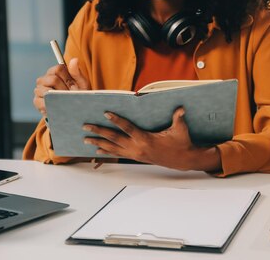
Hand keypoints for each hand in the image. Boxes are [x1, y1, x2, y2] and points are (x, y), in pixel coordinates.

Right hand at [33, 58, 89, 115]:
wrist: (74, 110)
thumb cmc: (77, 95)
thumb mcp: (81, 84)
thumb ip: (77, 72)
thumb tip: (74, 60)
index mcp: (54, 72)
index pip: (58, 68)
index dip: (68, 79)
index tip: (74, 88)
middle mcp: (44, 79)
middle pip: (53, 79)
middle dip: (65, 90)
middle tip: (71, 97)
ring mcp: (39, 89)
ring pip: (47, 91)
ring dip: (59, 98)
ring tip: (65, 103)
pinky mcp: (36, 100)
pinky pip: (42, 102)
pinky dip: (51, 106)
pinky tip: (58, 107)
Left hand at [82, 108, 221, 170]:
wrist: (182, 160)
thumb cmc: (181, 143)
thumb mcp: (180, 130)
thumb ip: (178, 118)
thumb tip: (181, 109)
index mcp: (145, 139)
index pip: (127, 128)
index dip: (116, 120)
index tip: (106, 113)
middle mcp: (137, 148)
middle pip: (114, 139)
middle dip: (99, 132)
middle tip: (86, 126)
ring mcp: (135, 154)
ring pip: (113, 148)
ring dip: (99, 143)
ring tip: (86, 140)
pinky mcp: (136, 157)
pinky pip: (118, 154)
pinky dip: (107, 151)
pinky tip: (98, 149)